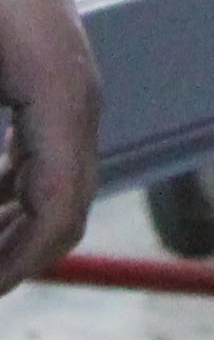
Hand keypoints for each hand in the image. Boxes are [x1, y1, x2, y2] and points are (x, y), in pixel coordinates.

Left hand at [0, 0, 99, 292]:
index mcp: (62, 97)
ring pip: (56, 183)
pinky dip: (11, 189)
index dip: (14, 268)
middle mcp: (77, 96)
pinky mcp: (48, 72)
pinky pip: (43, 151)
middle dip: (14, 257)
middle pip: (65, 208)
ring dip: (13, 227)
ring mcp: (68, 83)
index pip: (58, 214)